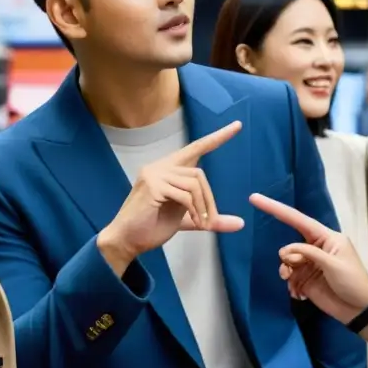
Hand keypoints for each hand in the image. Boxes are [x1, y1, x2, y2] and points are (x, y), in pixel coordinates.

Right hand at [98, 121, 244, 270]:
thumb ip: (209, 217)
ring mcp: (154, 174)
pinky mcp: (152, 185)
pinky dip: (194, 210)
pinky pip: (184, 194)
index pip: (195, 148)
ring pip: (194, 183)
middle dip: (209, 199)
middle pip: (199, 173)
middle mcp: (159, 166)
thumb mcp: (188, 219)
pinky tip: (194, 222)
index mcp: (167, 169)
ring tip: (202, 224)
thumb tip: (240, 223)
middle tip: (212, 221)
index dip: (217, 138)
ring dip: (203, 207)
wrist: (126, 241)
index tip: (237, 126)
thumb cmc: (152, 227)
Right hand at [249, 193, 367, 324]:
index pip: (298, 219)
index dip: (276, 209)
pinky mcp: (306, 281)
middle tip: (293, 268)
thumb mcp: (333, 264)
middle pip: (290, 246)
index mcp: (326, 237)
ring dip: (286, 272)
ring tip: (292, 284)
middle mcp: (316, 248)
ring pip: (287, 262)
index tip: (254, 199)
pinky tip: (299, 294)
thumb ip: (308, 253)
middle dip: (288, 257)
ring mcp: (310, 265)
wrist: (360, 311)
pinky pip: (290, 278)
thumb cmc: (353, 282)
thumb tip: (286, 251)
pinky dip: (291, 286)